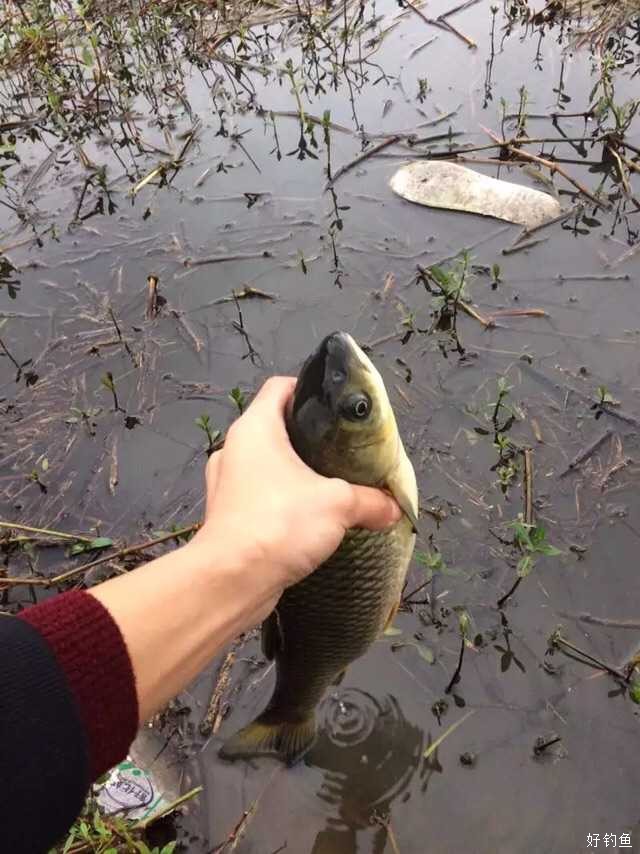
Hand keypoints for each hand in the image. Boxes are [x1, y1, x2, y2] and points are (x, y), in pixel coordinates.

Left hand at [191, 376, 400, 600]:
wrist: (232, 580)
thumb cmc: (280, 523)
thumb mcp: (338, 504)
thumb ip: (370, 500)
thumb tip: (393, 508)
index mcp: (255, 428)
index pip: (280, 387)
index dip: (309, 388)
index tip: (336, 406)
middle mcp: (235, 449)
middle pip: (274, 427)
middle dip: (308, 438)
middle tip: (342, 450)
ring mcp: (226, 484)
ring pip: (265, 465)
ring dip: (293, 473)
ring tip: (328, 486)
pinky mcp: (227, 516)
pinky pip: (258, 496)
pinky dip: (280, 502)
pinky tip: (307, 519)